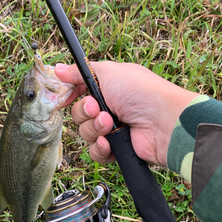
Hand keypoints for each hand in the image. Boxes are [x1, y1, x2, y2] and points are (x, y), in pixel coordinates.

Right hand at [55, 61, 197, 166]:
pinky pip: (96, 152)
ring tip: (110, 124)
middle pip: (80, 114)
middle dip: (86, 112)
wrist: (163, 122)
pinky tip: (110, 142)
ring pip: (85, 133)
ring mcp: (114, 129)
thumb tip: (58, 68)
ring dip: (94, 128)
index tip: (66, 97)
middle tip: (99, 109)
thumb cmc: (141, 92)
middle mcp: (110, 108)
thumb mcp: (108, 72)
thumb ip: (80, 72)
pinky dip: (100, 148)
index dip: (71, 95)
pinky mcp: (117, 149)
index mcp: (109, 88)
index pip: (80, 91)